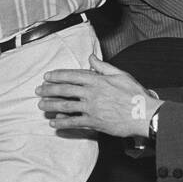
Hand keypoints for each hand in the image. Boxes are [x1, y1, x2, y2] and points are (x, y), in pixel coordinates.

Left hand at [36, 55, 157, 137]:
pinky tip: (54, 124)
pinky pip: (74, 122)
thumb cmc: (135, 95)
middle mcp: (92, 93)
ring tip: (41, 106)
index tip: (47, 76)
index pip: (72, 75)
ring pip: (66, 106)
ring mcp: (91, 108)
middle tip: (38, 91)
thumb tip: (91, 57)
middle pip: (65, 90)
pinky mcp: (94, 122)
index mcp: (98, 80)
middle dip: (49, 90)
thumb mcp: (121, 75)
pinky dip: (62, 123)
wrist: (144, 114)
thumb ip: (103, 66)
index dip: (57, 75)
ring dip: (51, 106)